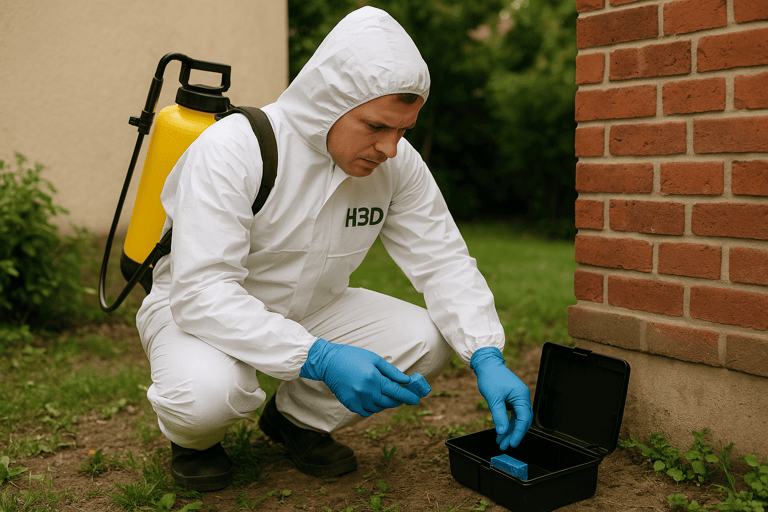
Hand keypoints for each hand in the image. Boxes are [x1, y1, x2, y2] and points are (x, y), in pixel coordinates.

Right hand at [300, 339, 420, 416]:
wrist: (328, 362)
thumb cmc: (353, 357)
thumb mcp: (374, 359)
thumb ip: (391, 372)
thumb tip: (406, 381)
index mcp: (374, 378)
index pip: (396, 391)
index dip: (408, 396)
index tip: (417, 399)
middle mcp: (366, 391)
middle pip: (389, 402)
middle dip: (398, 400)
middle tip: (403, 396)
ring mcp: (357, 400)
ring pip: (379, 408)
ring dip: (385, 403)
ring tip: (384, 393)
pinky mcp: (349, 405)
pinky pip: (367, 412)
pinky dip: (373, 408)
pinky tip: (372, 398)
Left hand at [471, 347, 532, 450]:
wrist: (486, 364)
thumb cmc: (491, 377)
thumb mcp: (493, 399)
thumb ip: (499, 416)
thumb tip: (503, 432)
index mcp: (521, 396)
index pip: (524, 419)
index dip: (519, 433)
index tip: (512, 443)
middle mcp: (522, 397)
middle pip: (522, 420)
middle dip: (514, 434)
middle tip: (505, 445)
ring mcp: (517, 398)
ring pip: (517, 419)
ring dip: (509, 430)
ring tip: (501, 441)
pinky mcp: (512, 398)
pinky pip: (512, 414)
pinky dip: (507, 423)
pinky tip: (501, 431)